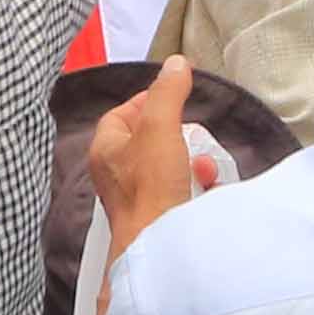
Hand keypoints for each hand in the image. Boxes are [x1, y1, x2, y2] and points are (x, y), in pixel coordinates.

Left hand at [88, 59, 200, 265]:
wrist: (160, 249)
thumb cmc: (150, 191)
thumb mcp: (160, 128)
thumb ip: (167, 93)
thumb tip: (176, 65)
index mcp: (106, 151)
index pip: (120, 114)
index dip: (145, 101)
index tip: (171, 96)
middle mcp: (117, 176)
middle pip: (149, 141)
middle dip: (178, 135)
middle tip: (192, 135)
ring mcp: (138, 199)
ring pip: (169, 168)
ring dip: (191, 163)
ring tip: (202, 167)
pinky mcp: (159, 219)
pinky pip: (180, 194)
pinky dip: (197, 188)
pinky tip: (206, 188)